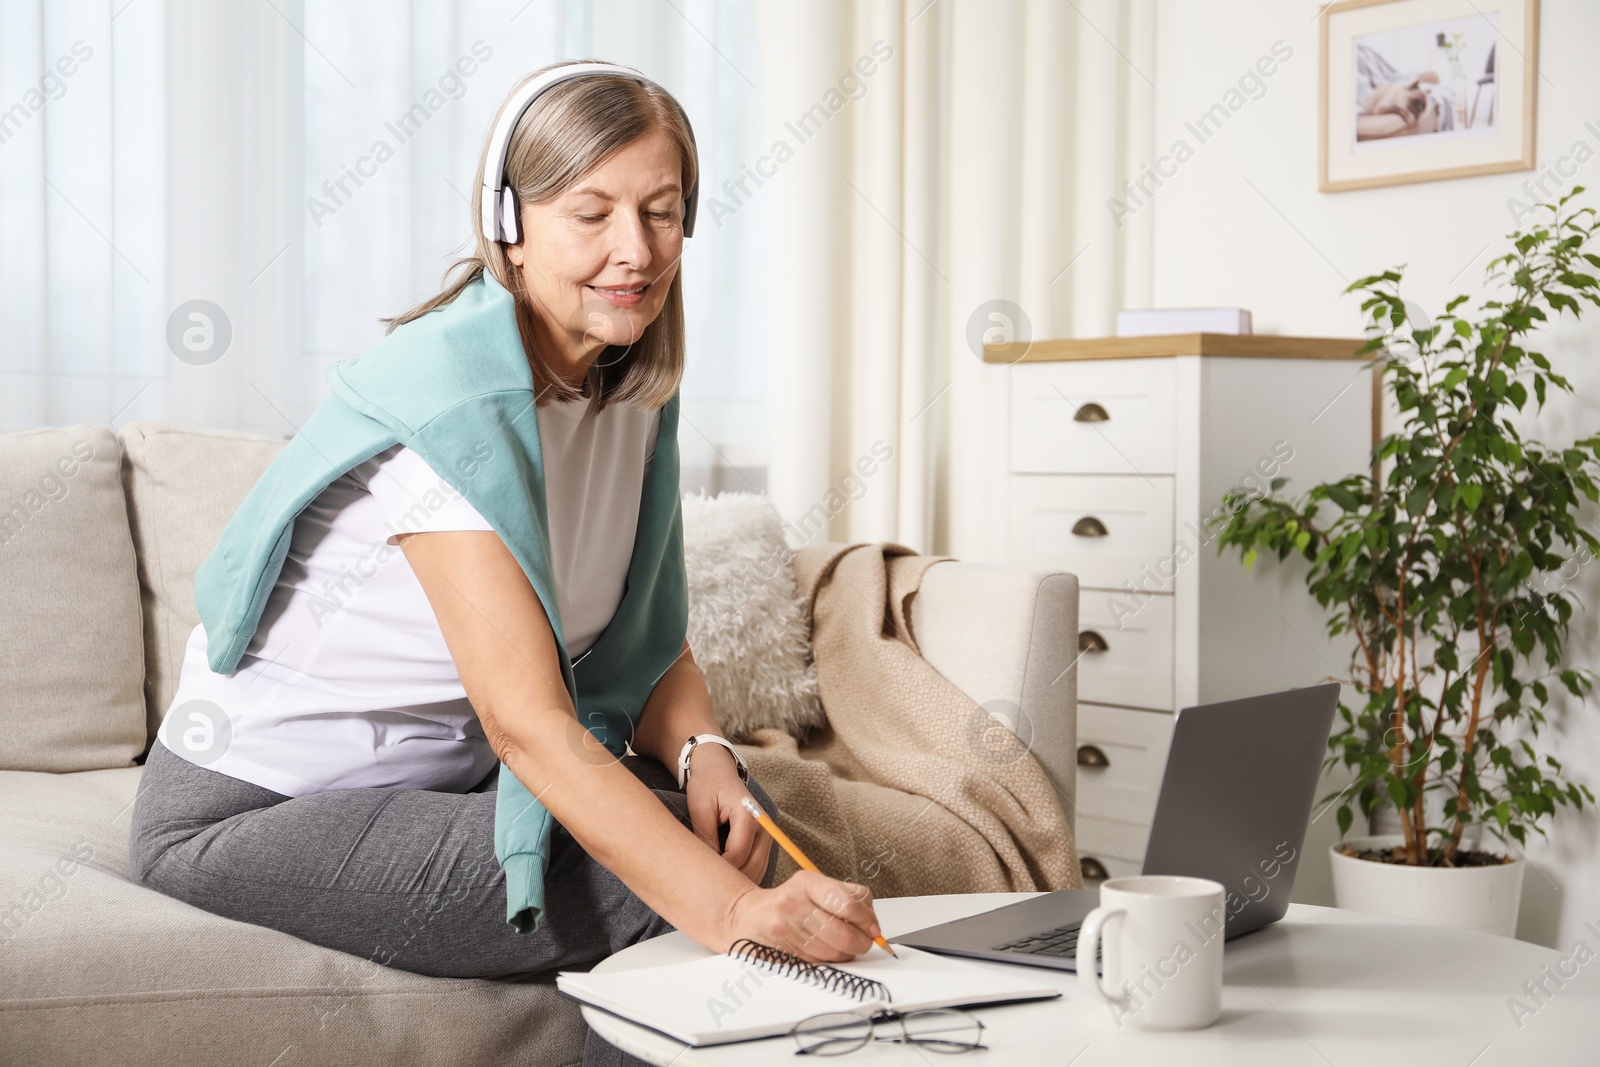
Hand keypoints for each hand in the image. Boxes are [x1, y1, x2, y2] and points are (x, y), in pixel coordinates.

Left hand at [683, 745, 770, 883]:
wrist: (718, 770)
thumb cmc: (707, 786)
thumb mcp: (700, 809)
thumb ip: (705, 838)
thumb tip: (706, 869)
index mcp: (749, 815)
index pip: (737, 855)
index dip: (719, 870)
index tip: (699, 878)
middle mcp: (765, 826)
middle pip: (752, 867)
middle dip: (730, 881)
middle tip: (706, 891)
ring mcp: (767, 834)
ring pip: (757, 871)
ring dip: (738, 881)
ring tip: (714, 889)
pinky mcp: (764, 840)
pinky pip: (756, 866)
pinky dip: (743, 875)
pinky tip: (724, 880)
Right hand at [724, 872, 882, 962]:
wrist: (749, 916)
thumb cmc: (790, 901)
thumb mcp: (818, 887)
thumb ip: (849, 899)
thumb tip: (874, 926)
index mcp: (808, 882)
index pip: (849, 903)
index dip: (868, 920)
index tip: (873, 929)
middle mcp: (794, 903)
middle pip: (843, 934)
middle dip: (860, 943)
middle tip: (864, 943)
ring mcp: (785, 928)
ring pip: (833, 953)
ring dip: (845, 954)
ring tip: (842, 945)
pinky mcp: (781, 950)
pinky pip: (818, 962)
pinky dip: (828, 960)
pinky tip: (823, 949)